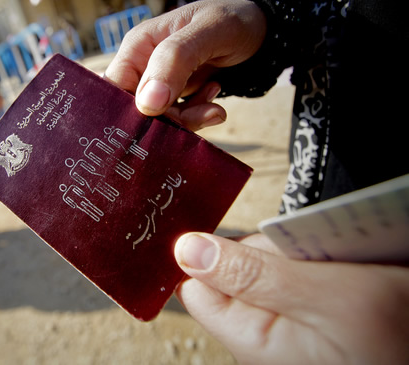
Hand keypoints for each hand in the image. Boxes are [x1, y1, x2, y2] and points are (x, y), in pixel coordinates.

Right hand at [104, 0, 266, 130]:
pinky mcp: (177, 96)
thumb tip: (147, 104)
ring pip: (159, 119)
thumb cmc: (233, 20)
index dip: (129, 112)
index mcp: (138, 46)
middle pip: (136, 109)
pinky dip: (197, 116)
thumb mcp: (208, 32)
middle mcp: (143, 66)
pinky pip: (178, 119)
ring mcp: (160, 83)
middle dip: (166, 120)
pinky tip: (215, 98)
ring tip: (215, 107)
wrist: (262, 29)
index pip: (114, 89)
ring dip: (187, 120)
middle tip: (199, 115)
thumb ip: (174, 61)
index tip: (158, 123)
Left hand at [173, 233, 408, 363]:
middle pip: (236, 267)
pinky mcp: (309, 313)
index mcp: (250, 338)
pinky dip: (317, 262)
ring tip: (340, 267)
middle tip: (314, 259)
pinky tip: (345, 272)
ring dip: (301, 255)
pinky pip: (296, 273)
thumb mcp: (323, 297)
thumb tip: (186, 250)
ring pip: (270, 264)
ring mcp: (287, 324)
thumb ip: (250, 273)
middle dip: (271, 251)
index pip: (197, 286)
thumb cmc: (396, 338)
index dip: (212, 253)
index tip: (243, 235)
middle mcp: (262, 335)